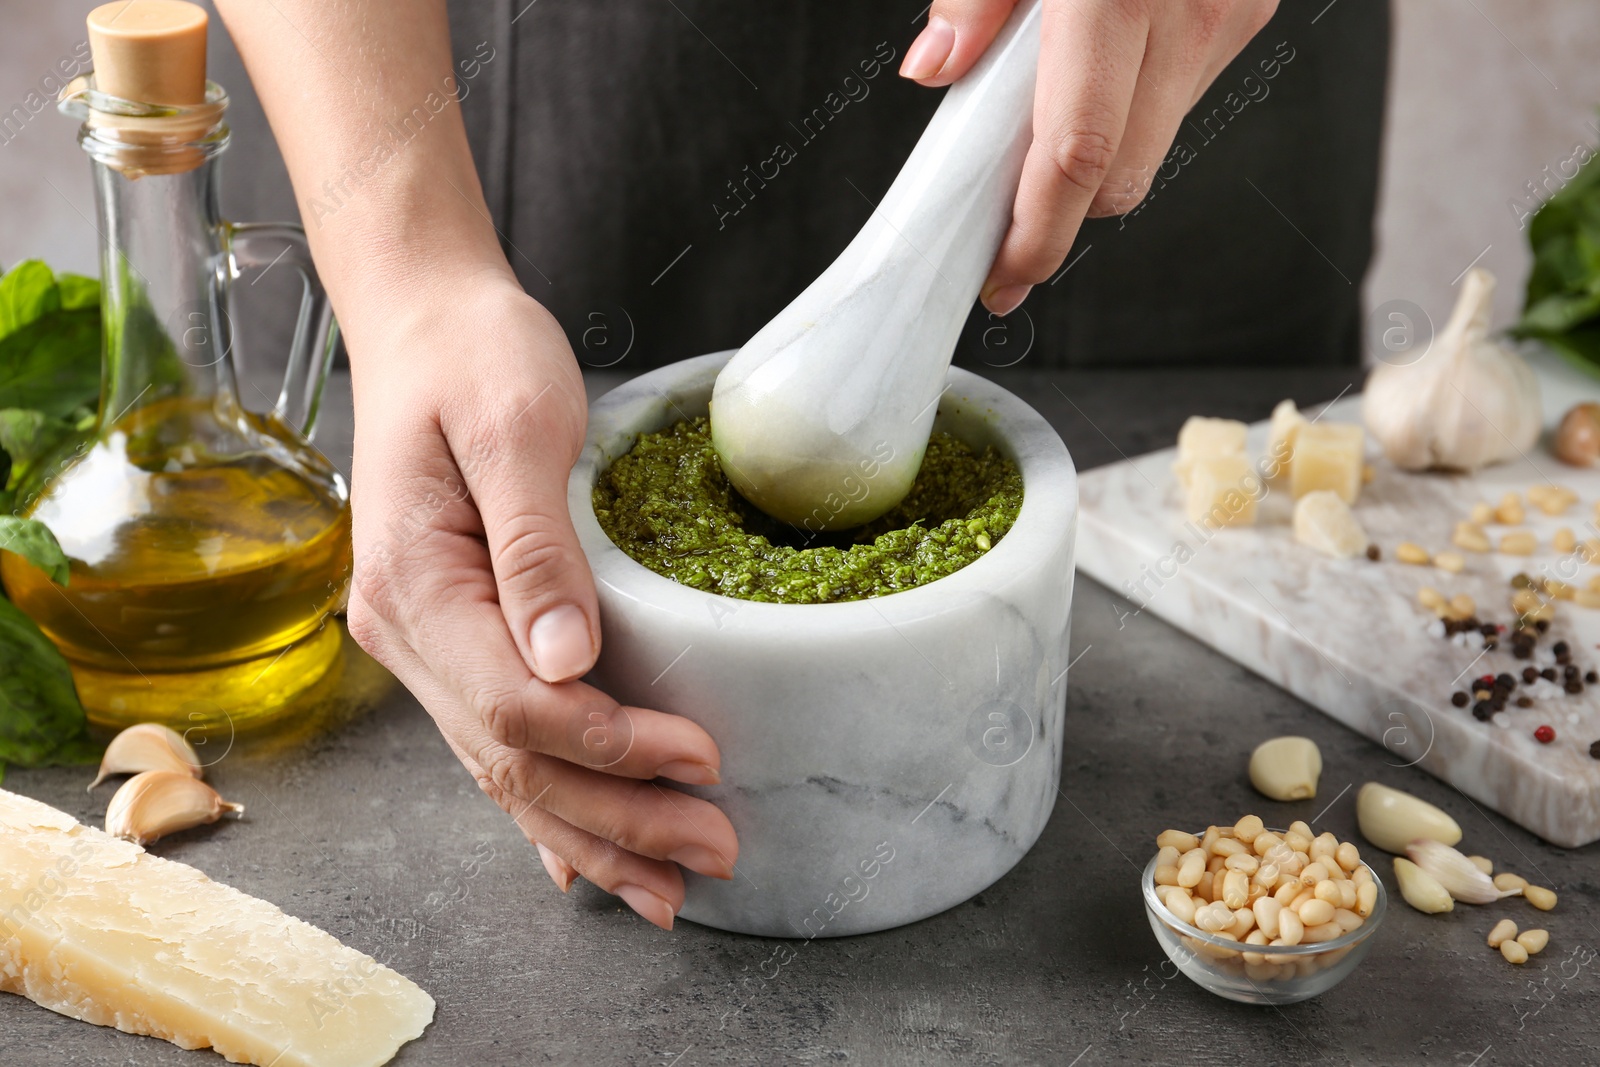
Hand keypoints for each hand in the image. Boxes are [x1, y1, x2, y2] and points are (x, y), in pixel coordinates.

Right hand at [344, 273, 738, 930]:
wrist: (425, 323)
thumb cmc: (474, 358)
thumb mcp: (515, 429)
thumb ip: (536, 548)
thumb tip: (568, 661)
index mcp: (416, 585)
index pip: (516, 704)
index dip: (610, 746)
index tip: (699, 761)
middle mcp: (406, 632)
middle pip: (514, 761)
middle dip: (617, 818)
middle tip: (714, 851)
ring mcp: (425, 644)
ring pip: (505, 770)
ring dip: (591, 833)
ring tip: (669, 886)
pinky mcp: (456, 637)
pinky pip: (498, 743)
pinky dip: (547, 806)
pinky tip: (584, 860)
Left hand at [900, 0, 1278, 313]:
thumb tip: (935, 70)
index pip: (1077, 154)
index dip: (1037, 231)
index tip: (1001, 274)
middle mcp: (1188, 13)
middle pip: (1123, 176)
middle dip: (1059, 218)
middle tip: (1003, 235)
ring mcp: (1227, 15)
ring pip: (1154, 146)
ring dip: (1094, 167)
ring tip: (1036, 148)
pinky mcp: (1244, 10)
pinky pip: (1179, 99)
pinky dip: (1130, 114)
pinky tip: (1093, 86)